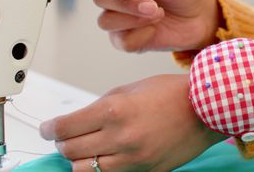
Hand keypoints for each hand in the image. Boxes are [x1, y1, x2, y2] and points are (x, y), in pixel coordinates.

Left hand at [39, 74, 226, 171]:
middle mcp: (121, 138)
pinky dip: (100, 167)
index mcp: (114, 111)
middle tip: (64, 134)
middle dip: (62, 141)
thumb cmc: (172, 93)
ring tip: (85, 146)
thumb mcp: (129, 89)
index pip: (64, 127)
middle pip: (69, 149)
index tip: (47, 128)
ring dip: (78, 157)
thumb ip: (101, 106)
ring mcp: (133, 159)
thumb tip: (77, 120)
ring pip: (84, 169)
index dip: (49, 128)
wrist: (206, 109)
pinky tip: (104, 155)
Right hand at [49, 0, 221, 51]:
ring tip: (156, 13)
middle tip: (152, 4)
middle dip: (127, 3)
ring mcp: (120, 20)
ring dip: (134, 19)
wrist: (200, 16)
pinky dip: (140, 36)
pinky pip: (121, 42)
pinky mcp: (129, 40)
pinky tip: (154, 30)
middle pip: (99, 0)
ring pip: (107, 22)